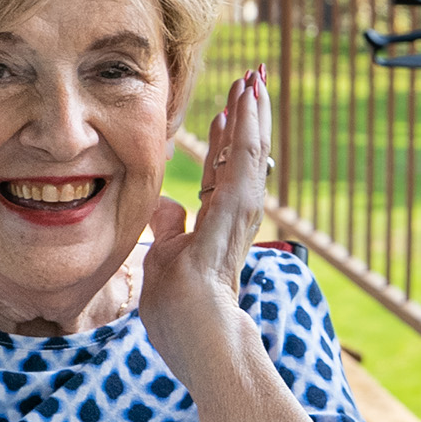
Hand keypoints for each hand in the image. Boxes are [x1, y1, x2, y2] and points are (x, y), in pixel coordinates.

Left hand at [142, 69, 272, 388]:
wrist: (201, 345)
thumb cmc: (182, 319)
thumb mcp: (164, 263)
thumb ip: (168, 230)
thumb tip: (164, 205)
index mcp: (215, 230)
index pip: (222, 175)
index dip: (224, 141)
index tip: (224, 111)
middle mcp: (234, 219)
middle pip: (244, 156)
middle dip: (247, 116)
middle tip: (253, 77)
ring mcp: (239, 216)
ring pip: (251, 152)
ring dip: (253, 113)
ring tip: (256, 77)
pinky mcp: (237, 212)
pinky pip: (245, 161)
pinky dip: (249, 127)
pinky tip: (250, 98)